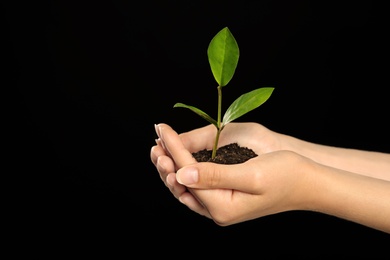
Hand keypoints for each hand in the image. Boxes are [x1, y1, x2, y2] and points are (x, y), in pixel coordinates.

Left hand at [150, 123, 312, 224]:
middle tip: (154, 139)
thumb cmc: (287, 175)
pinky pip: (197, 185)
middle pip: (181, 185)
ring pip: (186, 186)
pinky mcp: (225, 197)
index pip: (187, 175)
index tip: (162, 128)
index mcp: (222, 208)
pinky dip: (185, 170)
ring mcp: (221, 206)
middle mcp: (218, 211)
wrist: (309, 182)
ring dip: (172, 166)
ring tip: (159, 147)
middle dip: (166, 160)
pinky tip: (179, 158)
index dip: (173, 149)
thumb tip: (181, 174)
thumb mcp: (252, 174)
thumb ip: (215, 176)